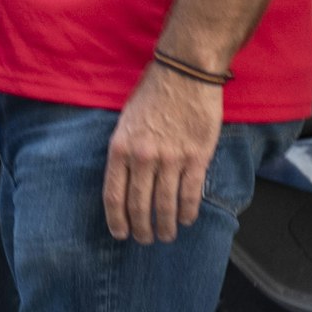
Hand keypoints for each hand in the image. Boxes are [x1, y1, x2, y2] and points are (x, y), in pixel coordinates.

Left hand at [105, 61, 225, 243]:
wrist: (185, 71)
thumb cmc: (153, 93)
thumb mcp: (126, 121)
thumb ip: (124, 152)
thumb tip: (126, 183)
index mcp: (120, 148)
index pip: (114, 196)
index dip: (117, 221)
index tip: (121, 234)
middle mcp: (143, 157)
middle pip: (139, 206)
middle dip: (142, 229)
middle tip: (146, 239)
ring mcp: (171, 158)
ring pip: (165, 205)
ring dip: (165, 226)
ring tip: (167, 235)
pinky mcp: (197, 156)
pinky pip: (190, 194)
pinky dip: (187, 212)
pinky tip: (186, 219)